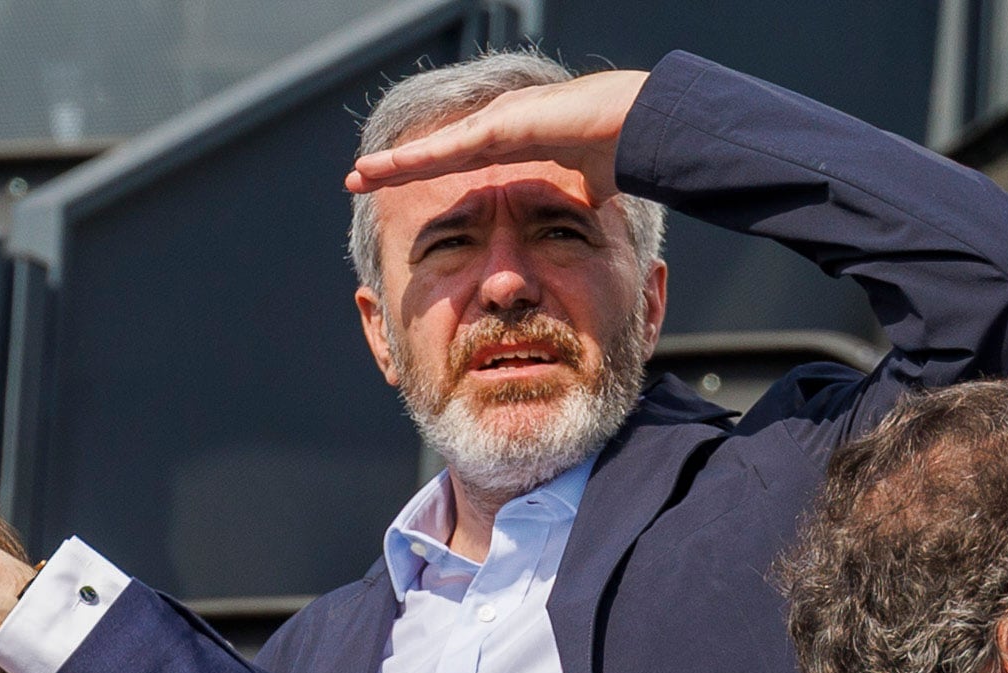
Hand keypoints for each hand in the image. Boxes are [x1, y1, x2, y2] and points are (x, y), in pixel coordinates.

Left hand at [343, 68, 649, 211]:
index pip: (461, 160)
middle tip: (358, 180)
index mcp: (519, 141)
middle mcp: (505, 125)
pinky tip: (389, 167)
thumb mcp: (587, 186)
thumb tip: (577, 219)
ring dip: (397, 161)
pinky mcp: (508, 121)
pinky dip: (420, 157)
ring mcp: (504, 119)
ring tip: (358, 174)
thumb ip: (573, 197)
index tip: (398, 191)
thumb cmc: (626, 148)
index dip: (427, 174)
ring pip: (437, 146)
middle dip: (398, 166)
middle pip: (438, 150)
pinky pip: (454, 143)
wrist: (649, 126)